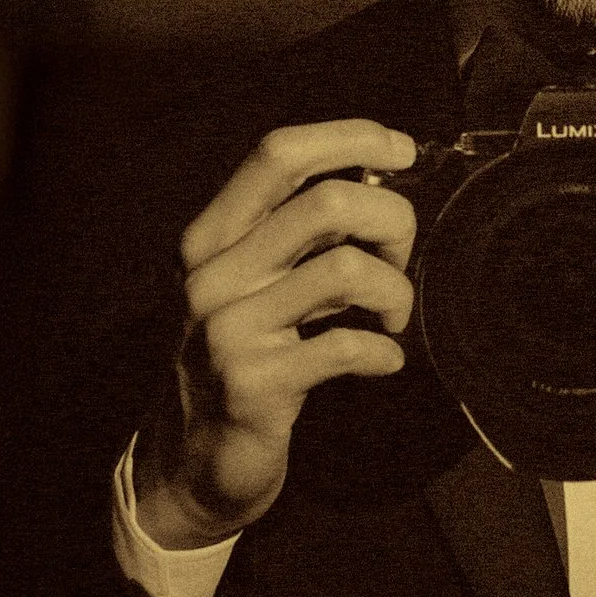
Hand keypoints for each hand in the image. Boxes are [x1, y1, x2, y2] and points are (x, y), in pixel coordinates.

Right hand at [133, 121, 418, 549]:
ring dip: (395, 291)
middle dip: (392, 221)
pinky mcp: (253, 384)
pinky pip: (348, 346)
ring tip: (393, 317)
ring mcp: (227, 329)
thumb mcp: (259, 281)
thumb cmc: (247, 354)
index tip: (403, 152)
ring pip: (348, 268)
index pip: (279, 154)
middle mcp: (212, 273)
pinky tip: (385, 361)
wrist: (192, 459)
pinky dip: (385, 352)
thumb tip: (382, 177)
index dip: (351, 138)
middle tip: (400, 260)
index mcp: (212, 235)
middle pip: (329, 202)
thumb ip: (303, 232)